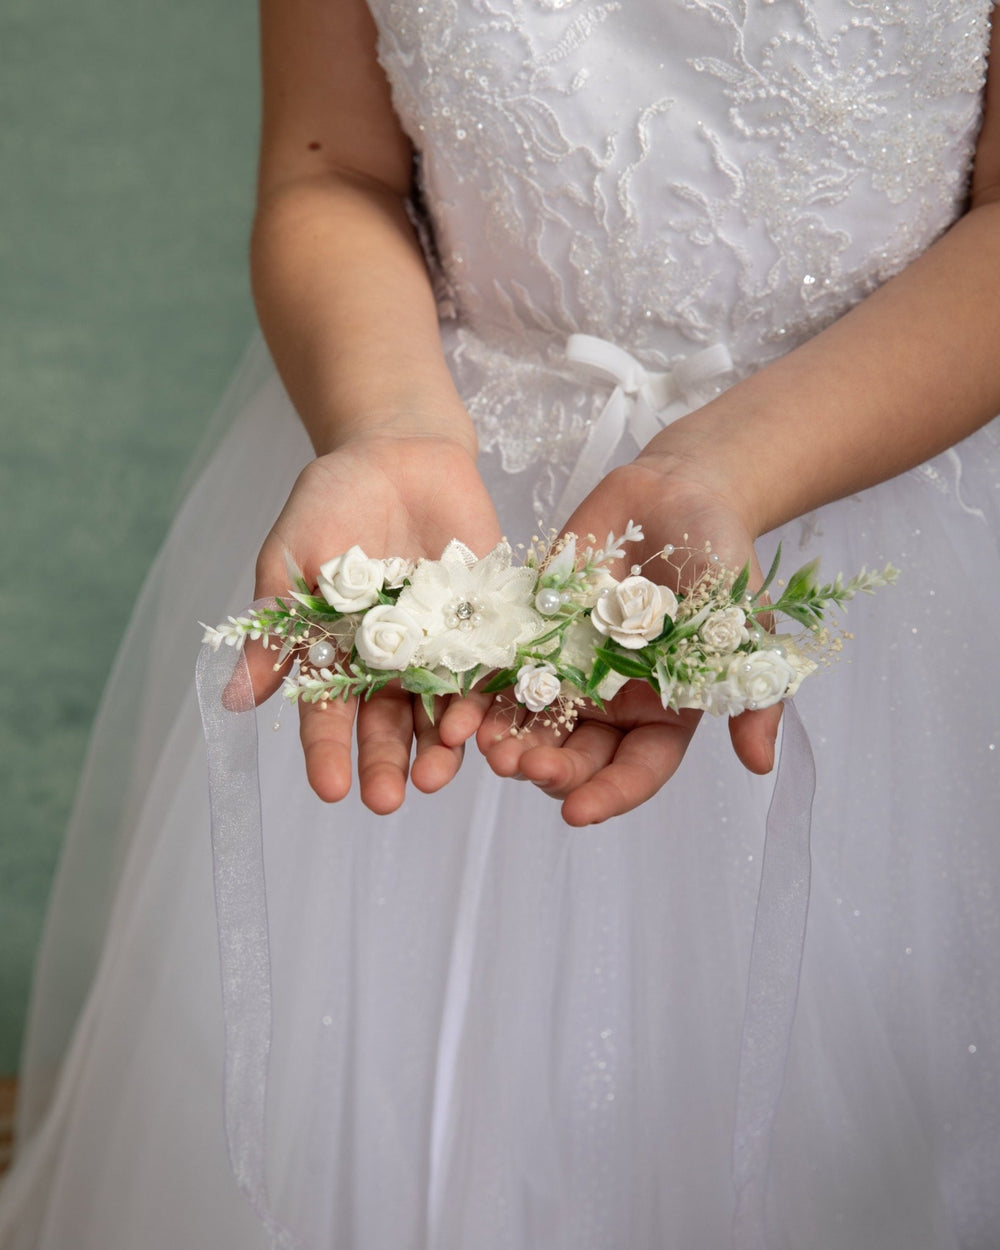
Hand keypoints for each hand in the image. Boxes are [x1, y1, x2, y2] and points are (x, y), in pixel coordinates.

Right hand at [247, 433, 501, 812]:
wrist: (397, 452)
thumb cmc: (331, 502)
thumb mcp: (289, 561)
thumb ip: (273, 629)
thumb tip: (235, 702)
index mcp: (339, 655)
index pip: (331, 716)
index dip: (328, 754)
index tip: (331, 789)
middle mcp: (391, 662)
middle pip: (389, 725)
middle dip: (386, 764)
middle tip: (385, 801)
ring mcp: (441, 644)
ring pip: (442, 710)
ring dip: (439, 747)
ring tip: (436, 776)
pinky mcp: (486, 621)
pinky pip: (490, 668)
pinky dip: (487, 698)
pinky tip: (484, 724)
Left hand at [476, 460, 781, 824]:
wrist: (677, 495)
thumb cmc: (722, 562)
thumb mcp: (744, 626)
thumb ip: (750, 693)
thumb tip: (759, 765)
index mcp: (662, 712)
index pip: (637, 770)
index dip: (610, 795)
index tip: (578, 812)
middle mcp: (610, 702)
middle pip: (578, 754)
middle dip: (550, 769)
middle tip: (526, 769)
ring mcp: (568, 669)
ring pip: (532, 722)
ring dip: (508, 742)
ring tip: (488, 750)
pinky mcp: (533, 634)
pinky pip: (501, 672)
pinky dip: (480, 695)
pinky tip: (462, 709)